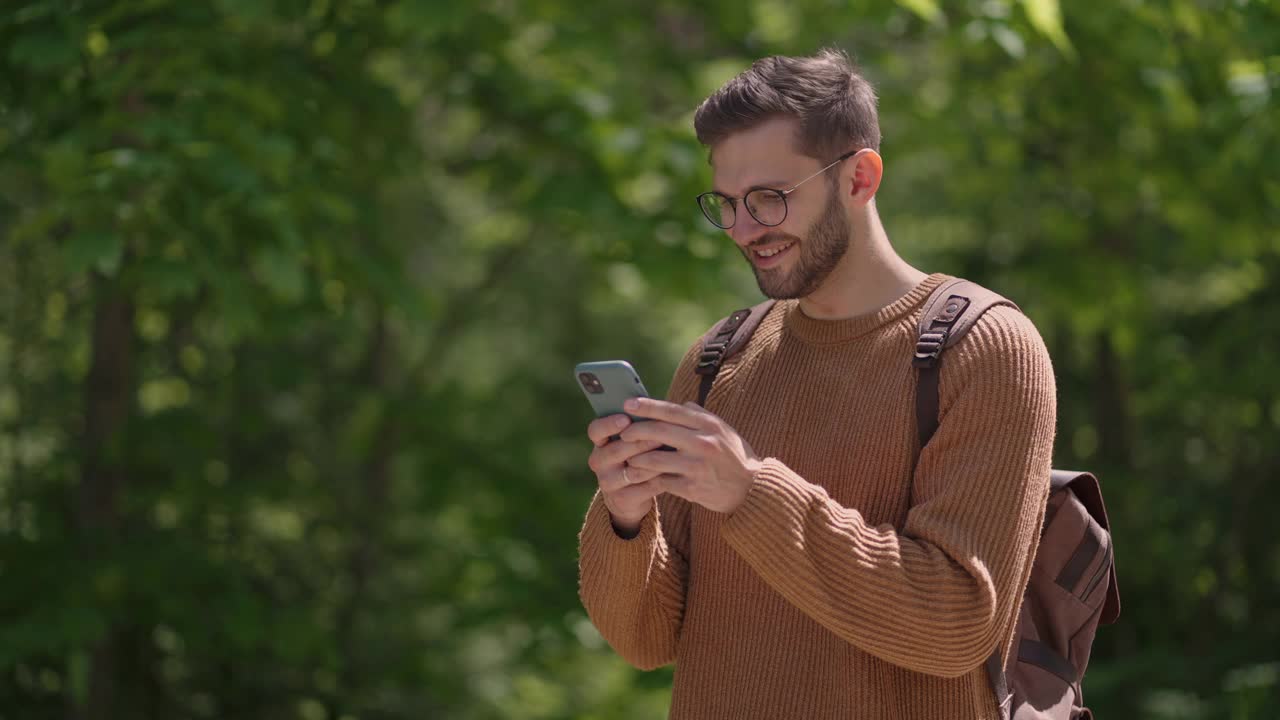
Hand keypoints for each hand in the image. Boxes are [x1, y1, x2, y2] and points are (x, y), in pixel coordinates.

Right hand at [586, 413, 667, 533]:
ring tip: (672, 453)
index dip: (609, 424)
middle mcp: (599, 462)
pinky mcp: (622, 499)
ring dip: (654, 461)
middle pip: (617, 450)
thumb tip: (658, 407)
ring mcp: (608, 482)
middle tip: (662, 435)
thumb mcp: (631, 441)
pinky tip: (675, 472)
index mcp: (600, 443)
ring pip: (633, 470)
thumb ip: (639, 426)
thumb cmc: (635, 457)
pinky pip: (644, 487)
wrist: (630, 496)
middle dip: (641, 442)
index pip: (596, 430)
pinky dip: (661, 478)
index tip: (626, 419)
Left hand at [618, 398, 762, 514]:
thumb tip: (682, 405)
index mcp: (709, 425)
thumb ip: (702, 417)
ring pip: (655, 458)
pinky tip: (640, 477)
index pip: (672, 411)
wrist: (751, 490)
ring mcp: (697, 467)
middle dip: (636, 430)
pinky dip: (649, 478)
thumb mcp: (724, 431)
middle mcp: (703, 443)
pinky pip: (662, 481)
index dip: (648, 406)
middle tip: (623, 432)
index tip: (629, 403)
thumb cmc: (735, 457)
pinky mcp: (692, 488)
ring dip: (637, 457)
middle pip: (660, 432)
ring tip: (628, 456)